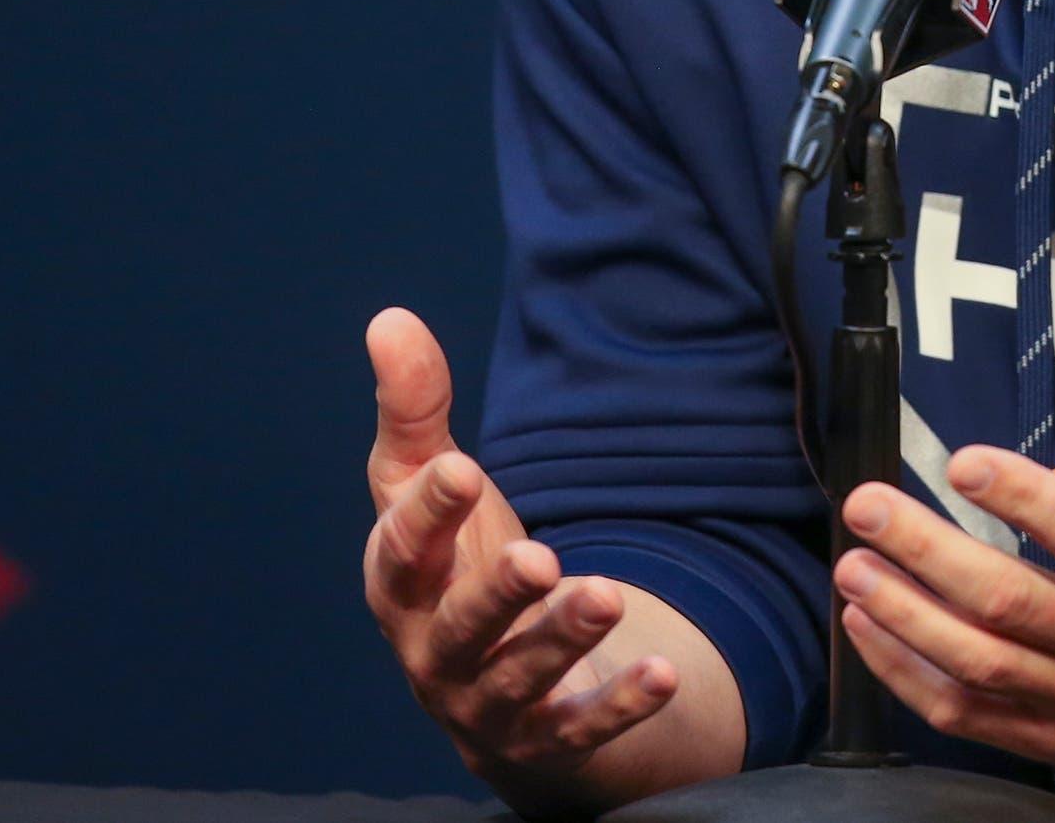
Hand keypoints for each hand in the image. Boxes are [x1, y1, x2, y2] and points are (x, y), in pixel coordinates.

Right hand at [363, 307, 680, 778]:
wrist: (493, 685)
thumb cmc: (453, 566)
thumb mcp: (429, 489)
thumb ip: (415, 411)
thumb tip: (390, 320)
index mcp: (403, 588)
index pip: (403, 554)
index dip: (428, 514)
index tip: (461, 468)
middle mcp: (437, 652)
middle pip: (461, 629)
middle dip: (496, 596)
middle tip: (537, 558)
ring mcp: (490, 701)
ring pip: (521, 680)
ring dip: (562, 640)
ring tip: (606, 595)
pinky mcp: (549, 735)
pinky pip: (583, 727)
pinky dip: (621, 703)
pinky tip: (663, 674)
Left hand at [831, 324, 1054, 781]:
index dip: (1025, 499)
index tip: (964, 459)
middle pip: (1013, 604)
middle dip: (930, 553)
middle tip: (868, 505)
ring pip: (980, 665)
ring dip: (906, 616)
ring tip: (853, 565)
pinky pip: (969, 714)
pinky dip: (908, 676)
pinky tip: (867, 627)